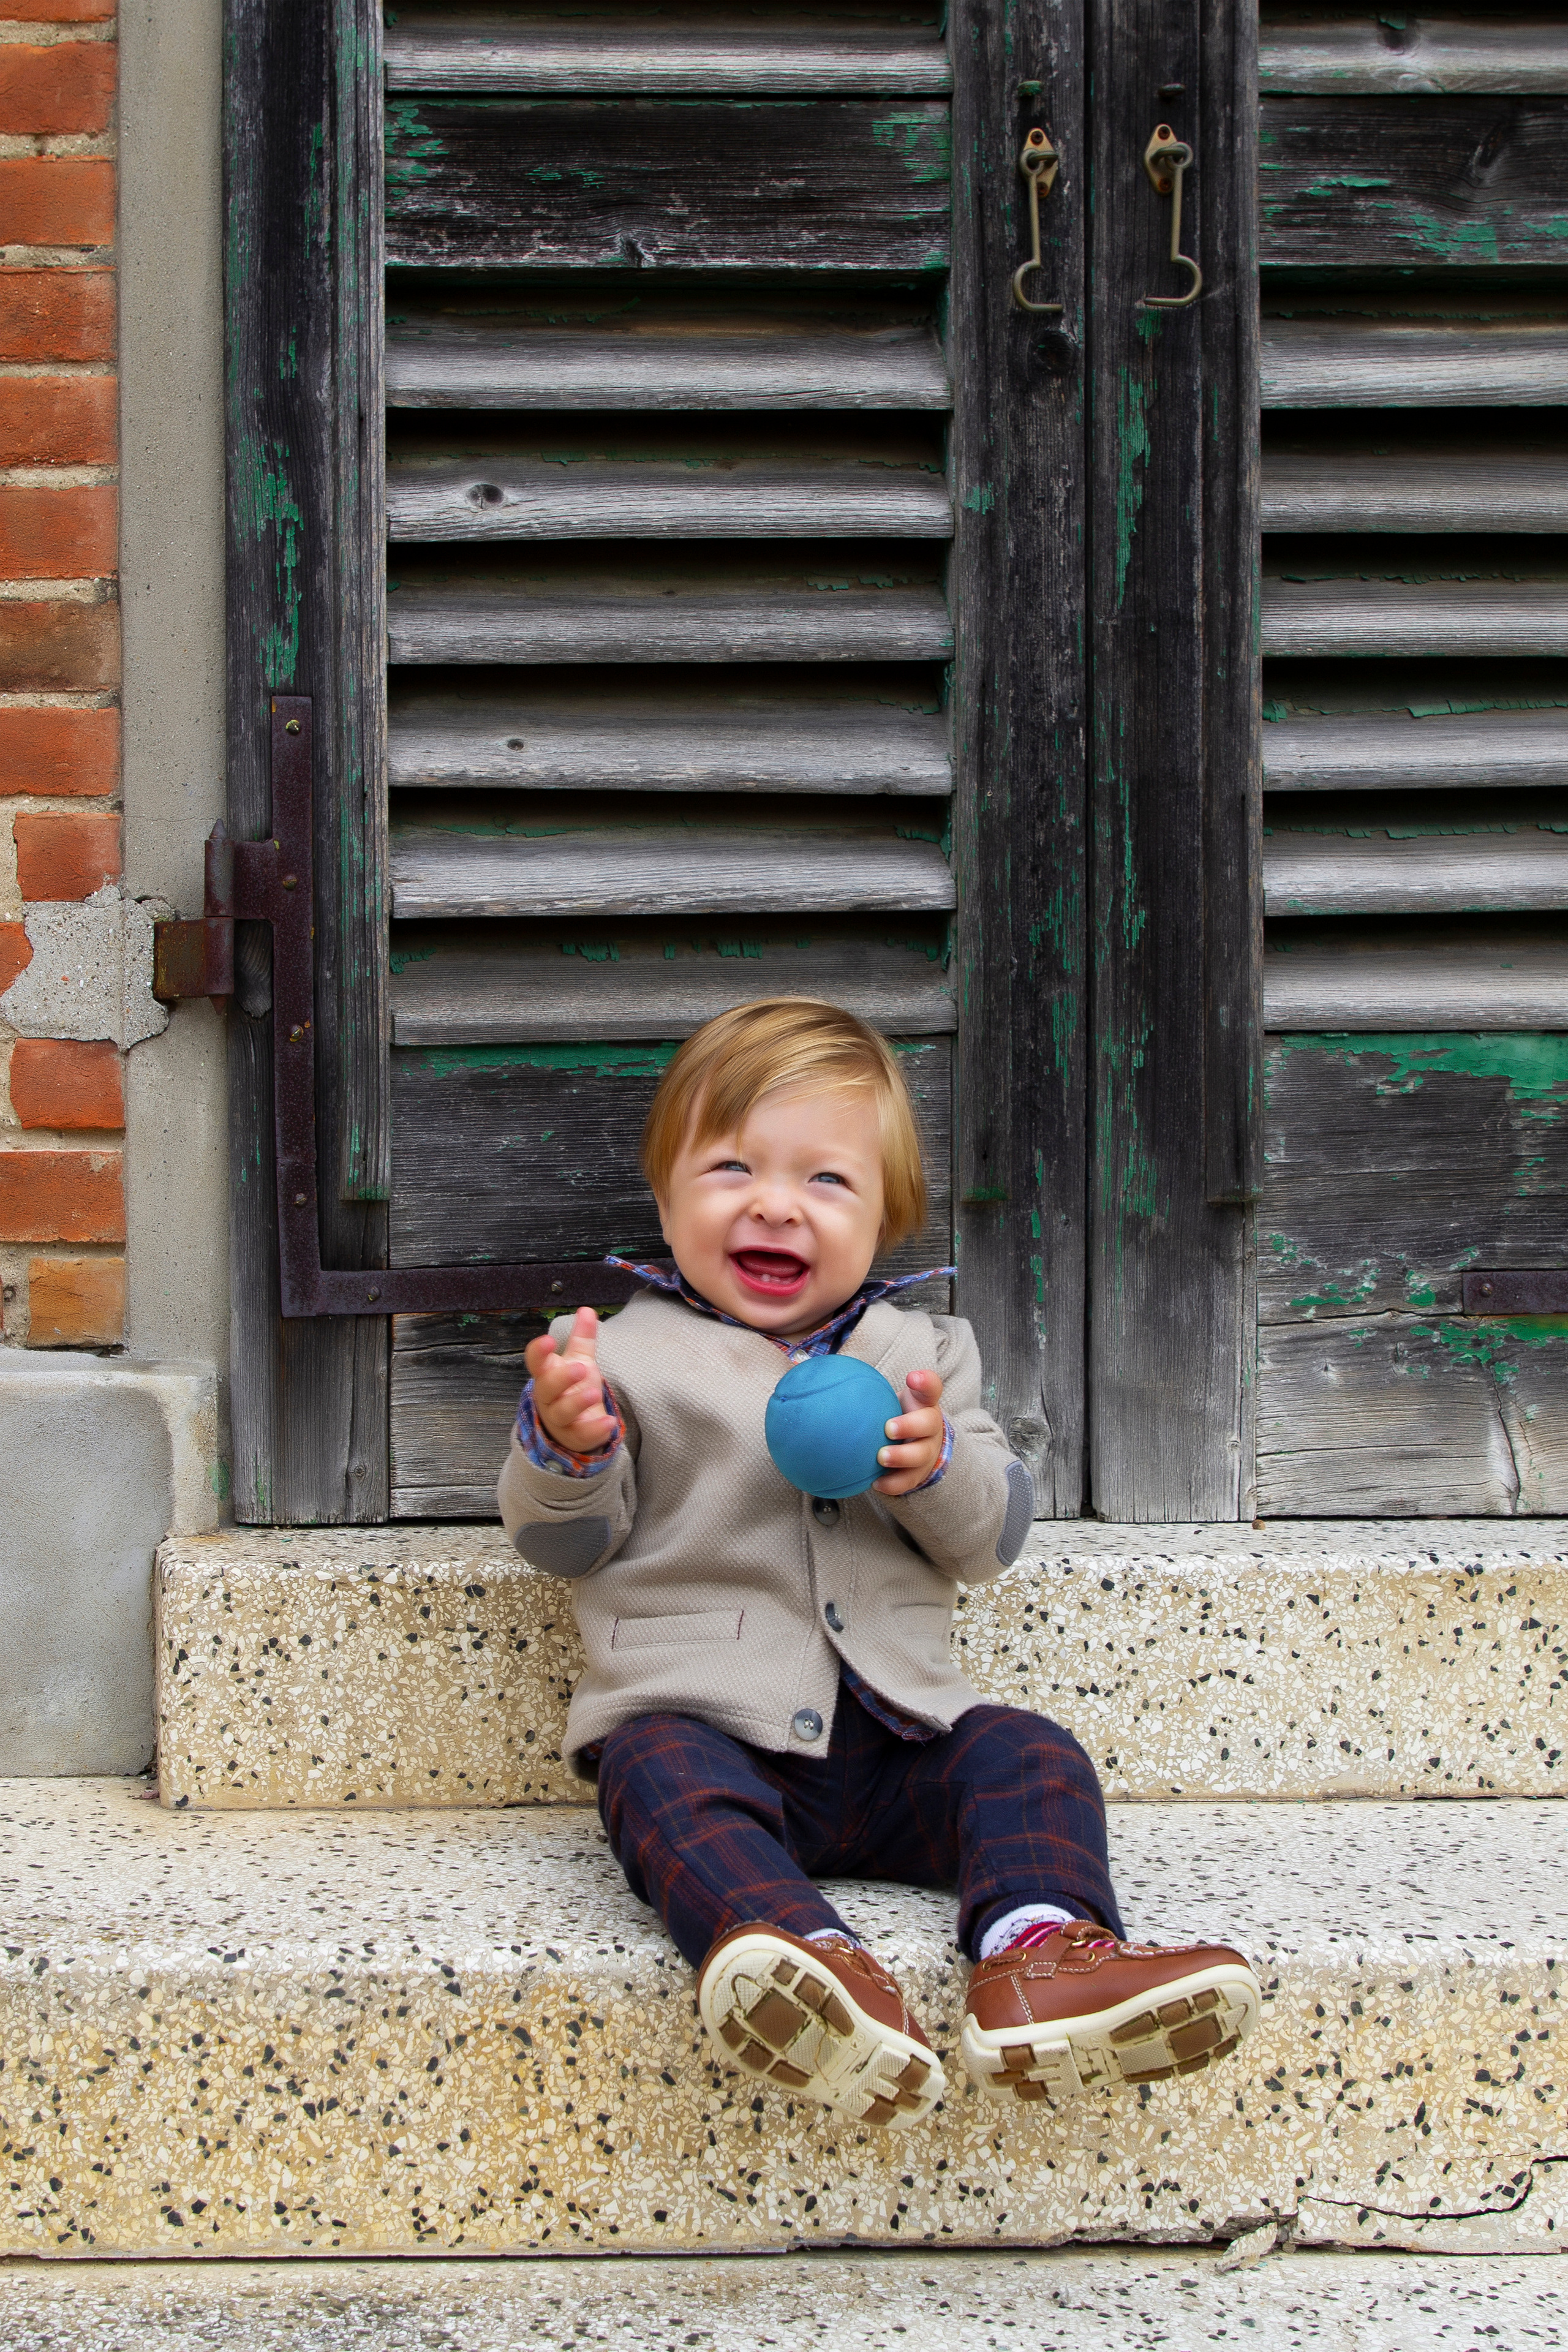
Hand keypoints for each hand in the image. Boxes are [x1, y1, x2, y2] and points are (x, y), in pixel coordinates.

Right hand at [524, 1306, 616, 1454]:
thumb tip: (586, 1309)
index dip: (538, 1353)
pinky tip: (609, 1422)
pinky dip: (594, 1430)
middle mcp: (548, 1397)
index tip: (549, 1341)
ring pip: (561, 1412)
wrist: (576, 1424)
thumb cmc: (573, 1387)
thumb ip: (582, 1338)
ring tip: (594, 1392)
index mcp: (546, 1374)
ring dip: (577, 1402)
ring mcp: (560, 1419)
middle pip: (546, 1388)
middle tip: (580, 1368)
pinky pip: (581, 1435)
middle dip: (561, 1378)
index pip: (535, 1362)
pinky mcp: (575, 1436)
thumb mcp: (579, 1360)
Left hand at [873, 1367, 945, 1496]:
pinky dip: (894, 1483)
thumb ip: (861, 1387)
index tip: (912, 1378)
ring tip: (881, 1458)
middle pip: (928, 1423)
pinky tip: (876, 1484)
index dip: (925, 1382)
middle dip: (910, 1426)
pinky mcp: (920, 1472)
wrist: (911, 1443)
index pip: (930, 1388)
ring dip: (902, 1457)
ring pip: (921, 1455)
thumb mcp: (884, 1398)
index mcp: (922, 1403)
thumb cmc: (892, 1414)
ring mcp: (928, 1450)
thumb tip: (810, 1367)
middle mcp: (930, 1426)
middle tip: (889, 1428)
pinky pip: (908, 1480)